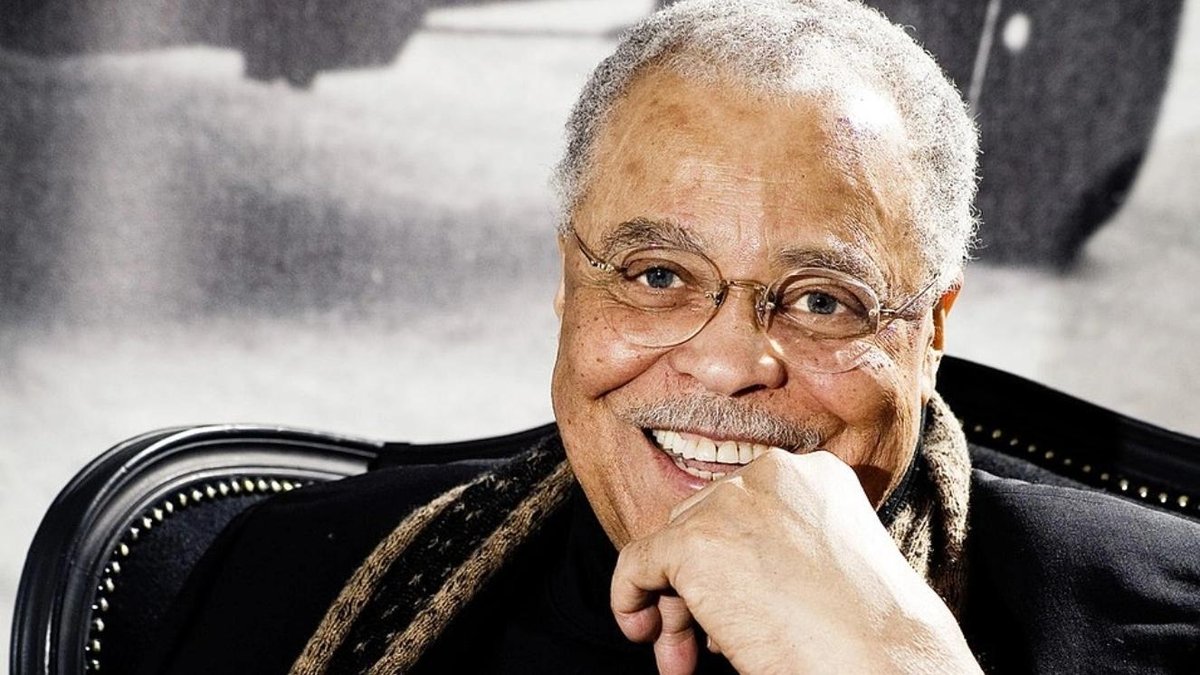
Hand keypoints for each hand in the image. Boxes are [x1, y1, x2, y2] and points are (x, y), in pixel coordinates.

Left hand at [609, 449, 979, 673]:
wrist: (885, 662)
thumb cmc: (870, 634)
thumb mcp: (827, 565)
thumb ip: (775, 548)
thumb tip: (717, 574)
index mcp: (814, 473)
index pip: (744, 508)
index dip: (732, 564)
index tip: (735, 613)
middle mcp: (772, 472)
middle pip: (704, 523)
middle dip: (697, 587)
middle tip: (699, 647)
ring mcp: (731, 502)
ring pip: (673, 546)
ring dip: (673, 605)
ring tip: (682, 658)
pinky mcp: (695, 541)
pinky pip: (638, 564)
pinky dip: (629, 598)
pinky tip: (641, 631)